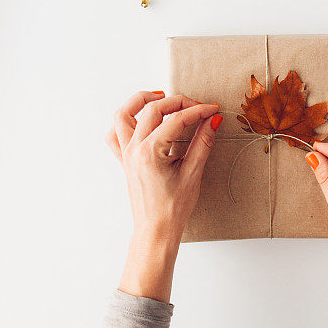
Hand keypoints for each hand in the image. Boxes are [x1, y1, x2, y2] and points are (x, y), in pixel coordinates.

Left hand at [105, 91, 221, 301]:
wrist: (156, 231)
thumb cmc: (173, 208)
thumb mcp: (193, 173)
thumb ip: (203, 142)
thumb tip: (213, 120)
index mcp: (151, 152)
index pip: (177, 119)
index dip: (198, 111)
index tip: (213, 109)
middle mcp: (134, 149)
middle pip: (152, 109)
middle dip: (176, 102)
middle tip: (196, 106)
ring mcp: (126, 154)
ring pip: (123, 115)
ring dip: (140, 101)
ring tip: (160, 97)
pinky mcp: (124, 160)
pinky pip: (114, 135)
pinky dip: (124, 122)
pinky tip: (140, 121)